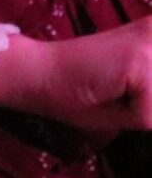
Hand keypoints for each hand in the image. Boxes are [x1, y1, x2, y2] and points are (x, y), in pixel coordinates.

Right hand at [0, 23, 151, 131]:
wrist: (36, 75)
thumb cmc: (81, 91)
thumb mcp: (139, 94)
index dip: (151, 98)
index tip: (124, 88)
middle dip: (149, 106)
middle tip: (120, 93)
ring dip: (146, 113)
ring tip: (118, 96)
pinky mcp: (140, 60)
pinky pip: (151, 114)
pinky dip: (134, 117)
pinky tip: (109, 97)